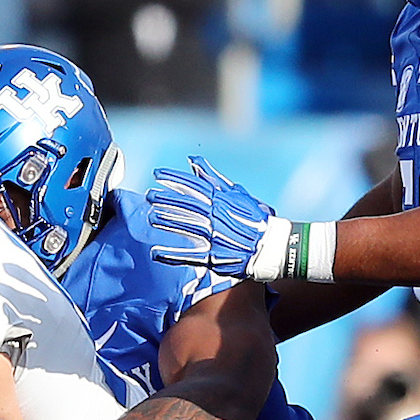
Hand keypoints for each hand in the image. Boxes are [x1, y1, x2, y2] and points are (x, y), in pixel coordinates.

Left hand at [146, 156, 279, 278]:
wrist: (271, 247)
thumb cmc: (254, 219)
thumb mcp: (237, 194)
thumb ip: (213, 179)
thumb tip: (193, 162)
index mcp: (223, 200)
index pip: (195, 186)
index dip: (175, 179)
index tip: (157, 174)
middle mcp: (217, 217)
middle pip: (188, 205)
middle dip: (167, 199)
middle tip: (149, 195)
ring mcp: (215, 237)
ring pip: (187, 227)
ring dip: (168, 222)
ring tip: (151, 217)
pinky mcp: (214, 257)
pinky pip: (190, 255)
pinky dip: (172, 255)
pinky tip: (155, 253)